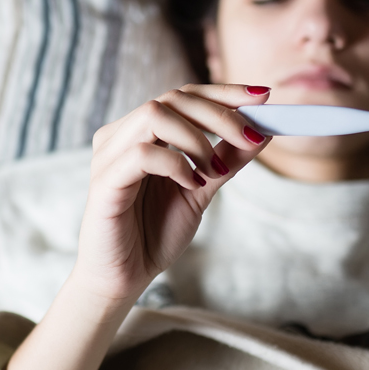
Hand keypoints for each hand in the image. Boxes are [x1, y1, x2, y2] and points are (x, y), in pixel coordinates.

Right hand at [7, 83, 271, 369]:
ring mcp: (109, 155)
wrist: (125, 277)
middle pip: (172, 98)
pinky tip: (191, 184)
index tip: (264, 97)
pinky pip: (141, 154)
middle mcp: (121, 136)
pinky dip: (175, 163)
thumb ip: (226, 160)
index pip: (183, 96)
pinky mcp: (104, 181)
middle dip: (220, 114)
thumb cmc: (154, 233)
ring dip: (196, 138)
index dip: (223, 92)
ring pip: (154, 114)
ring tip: (213, 169)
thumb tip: (264, 131)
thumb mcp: (202, 190)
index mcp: (142, 133)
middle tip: (251, 138)